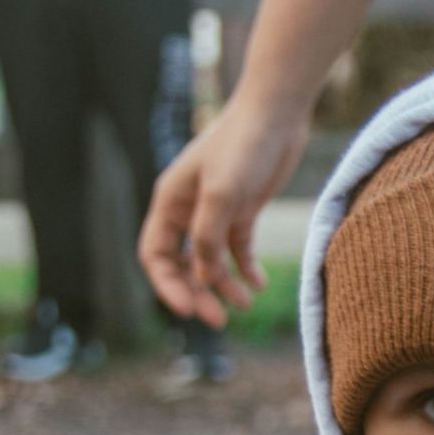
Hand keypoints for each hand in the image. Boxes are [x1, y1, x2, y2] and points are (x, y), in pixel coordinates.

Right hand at [139, 93, 311, 325]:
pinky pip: (238, 248)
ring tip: (246, 303)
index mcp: (170, 202)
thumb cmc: (243, 146)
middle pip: (182, 264)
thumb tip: (204, 276)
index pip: (155, 255)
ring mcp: (216, 210)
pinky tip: (260, 284)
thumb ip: (207, 237)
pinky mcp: (243, 209)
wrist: (277, 114)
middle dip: (197, 293)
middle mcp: (188, 209)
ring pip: (212, 260)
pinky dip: (246, 268)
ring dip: (224, 285)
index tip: (188, 310)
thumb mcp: (221, 195)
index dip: (167, 285)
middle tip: (218, 320)